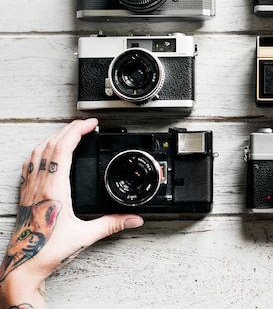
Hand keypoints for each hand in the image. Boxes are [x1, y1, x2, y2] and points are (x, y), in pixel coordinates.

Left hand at [0, 119, 143, 306]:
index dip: (78, 131)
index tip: (91, 125)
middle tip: (86, 124)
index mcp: (54, 189)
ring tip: (69, 132)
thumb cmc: (46, 252)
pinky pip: (29, 164)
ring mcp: (29, 188)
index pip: (63, 148)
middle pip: (50, 144)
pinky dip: (40, 151)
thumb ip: (111, 224)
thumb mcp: (85, 236)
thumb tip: (133, 218)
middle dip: (69, 129)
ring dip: (54, 136)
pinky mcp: (25, 195)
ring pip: (37, 151)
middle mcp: (39, 185)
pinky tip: (45, 153)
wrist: (22, 266)